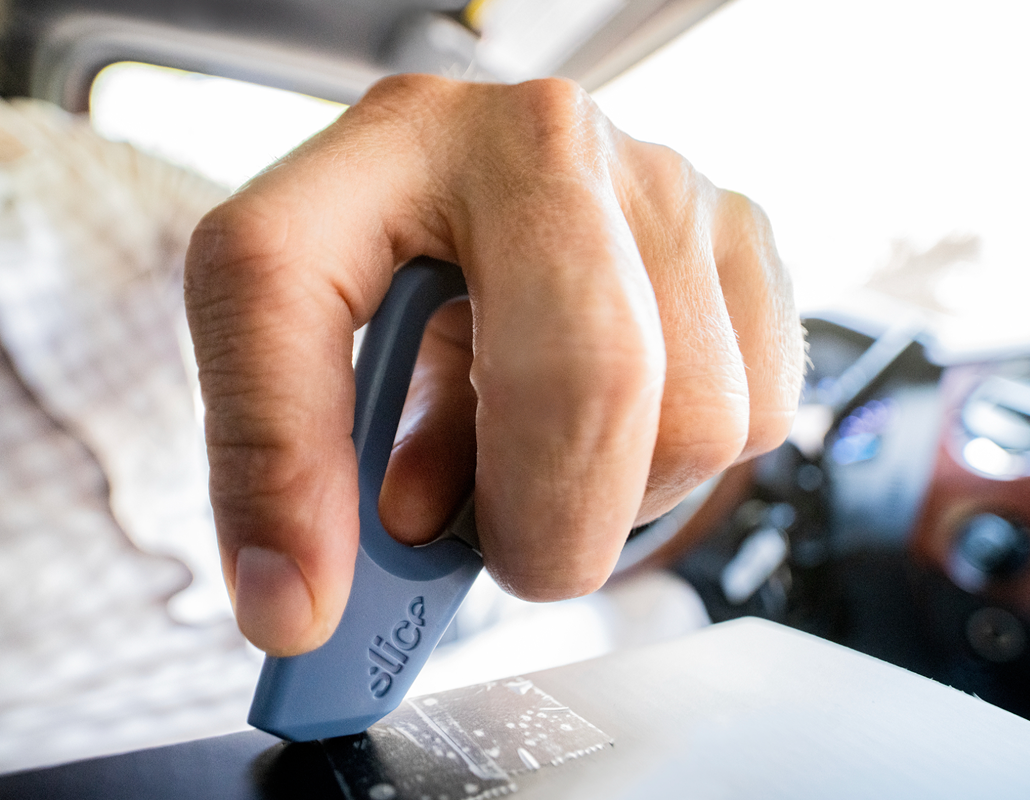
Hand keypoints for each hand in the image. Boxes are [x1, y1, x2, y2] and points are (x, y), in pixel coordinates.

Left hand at [185, 75, 804, 655]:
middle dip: (541, 526)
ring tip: (531, 440)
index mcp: (412, 143)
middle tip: (491, 542)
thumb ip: (270, 452)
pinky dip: (673, 462)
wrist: (467, 190)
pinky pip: (758, 417)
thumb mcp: (274, 328)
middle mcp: (558, 142)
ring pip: (700, 424)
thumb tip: (302, 607)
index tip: (309, 600)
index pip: (335, 298)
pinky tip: (606, 416)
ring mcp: (670, 186)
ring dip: (608, 491)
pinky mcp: (747, 243)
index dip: (317, 468)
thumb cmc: (379, 255)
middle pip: (598, 382)